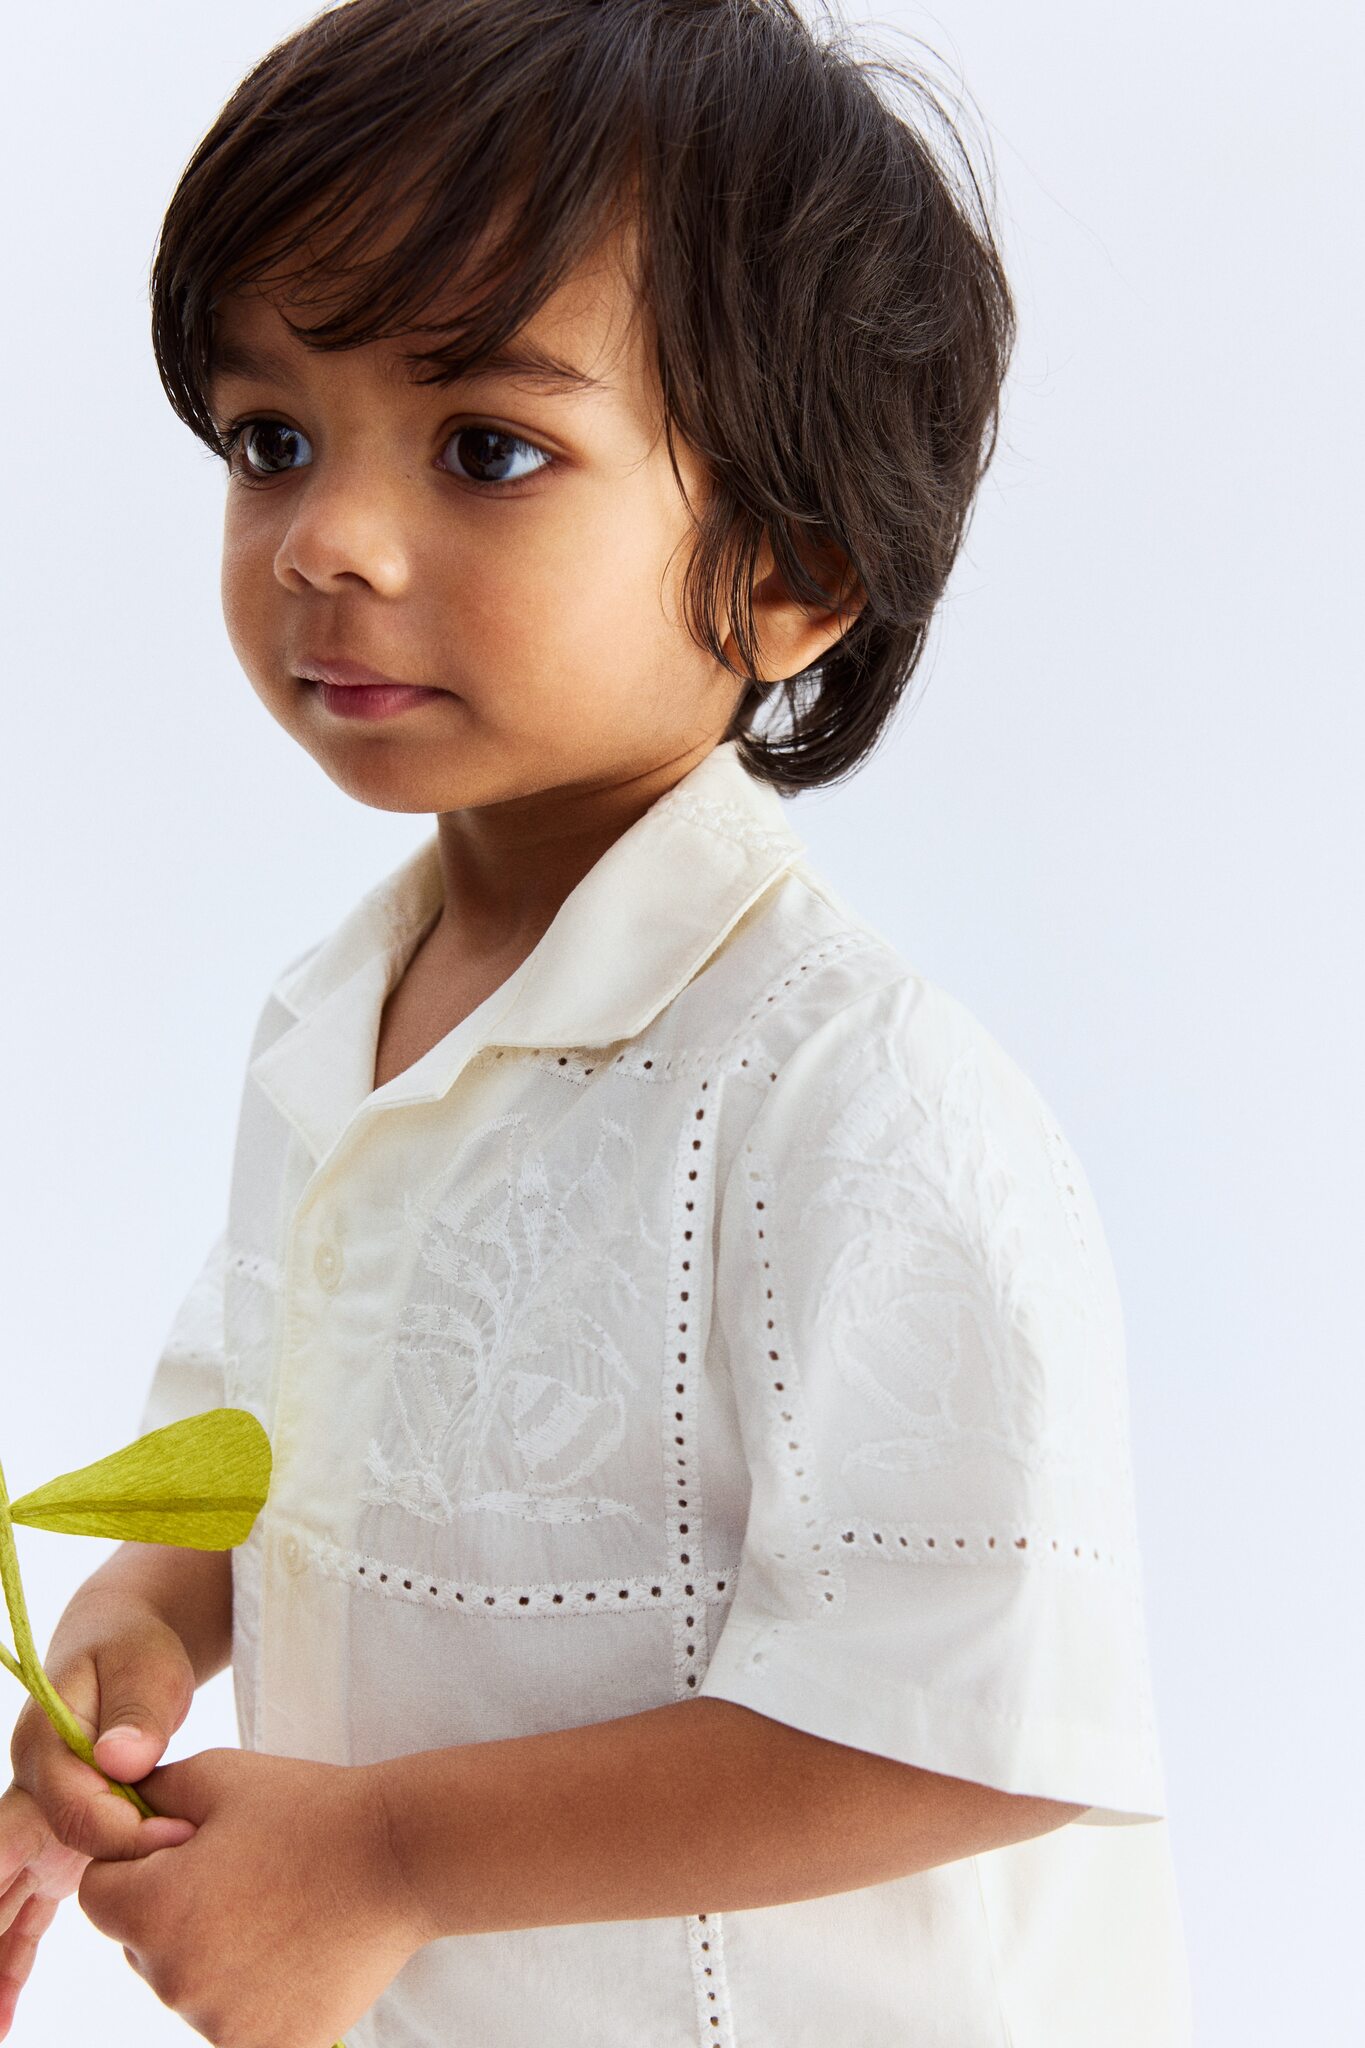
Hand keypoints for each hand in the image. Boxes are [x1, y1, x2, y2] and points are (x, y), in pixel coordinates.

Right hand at [2, 1599, 200, 2038]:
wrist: (122, 1648)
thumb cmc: (137, 1654)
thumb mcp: (146, 1667)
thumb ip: (138, 1712)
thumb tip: (123, 1760)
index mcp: (44, 1745)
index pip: (71, 1804)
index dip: (119, 1830)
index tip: (175, 1842)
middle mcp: (27, 1791)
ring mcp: (34, 1826)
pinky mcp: (50, 1849)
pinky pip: (20, 1910)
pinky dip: (10, 1958)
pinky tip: (3, 2014)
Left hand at [78, 1747, 427, 2047]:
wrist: (401, 1858)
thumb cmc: (309, 1809)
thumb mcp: (217, 1775)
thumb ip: (146, 1794)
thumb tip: (111, 1811)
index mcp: (155, 1909)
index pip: (99, 1895)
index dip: (138, 1862)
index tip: (191, 1845)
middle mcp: (175, 1980)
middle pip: (139, 1946)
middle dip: (172, 1911)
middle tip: (244, 1873)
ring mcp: (219, 2025)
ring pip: (186, 1985)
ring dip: (213, 1953)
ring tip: (279, 1908)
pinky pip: (230, 2022)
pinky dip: (251, 1993)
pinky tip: (293, 1951)